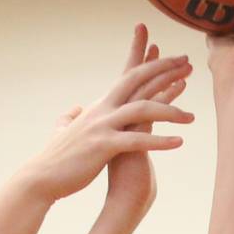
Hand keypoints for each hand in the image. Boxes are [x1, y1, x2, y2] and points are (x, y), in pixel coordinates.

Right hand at [19, 26, 193, 204]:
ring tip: (192, 117)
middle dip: (165, 70)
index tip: (170, 55)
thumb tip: (73, 111)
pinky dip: (159, 141)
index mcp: (99, 107)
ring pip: (142, 110)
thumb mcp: (62, 132)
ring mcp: (102, 127)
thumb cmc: (54, 159)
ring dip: (170, 111)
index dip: (149, 63)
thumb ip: (69, 118)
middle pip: (138, 80)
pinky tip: (179, 142)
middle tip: (189, 63)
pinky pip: (137, 141)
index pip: (127, 77)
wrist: (41, 178)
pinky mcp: (103, 147)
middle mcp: (102, 110)